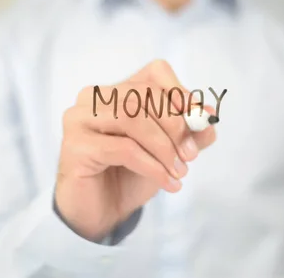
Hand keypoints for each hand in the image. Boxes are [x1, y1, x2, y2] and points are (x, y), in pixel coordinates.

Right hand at [54, 59, 216, 241]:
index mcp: (117, 91)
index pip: (154, 72)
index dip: (179, 91)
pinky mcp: (75, 146)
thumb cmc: (131, 175)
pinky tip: (167, 182)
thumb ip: (189, 132)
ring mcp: (79, 119)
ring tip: (178, 171)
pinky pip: (123, 148)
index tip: (196, 118)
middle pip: (143, 95)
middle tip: (191, 155)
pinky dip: (152, 165)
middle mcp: (93, 97)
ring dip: (163, 147)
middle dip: (175, 125)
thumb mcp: (168, 151)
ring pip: (131, 117)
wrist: (103, 211)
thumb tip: (209, 115)